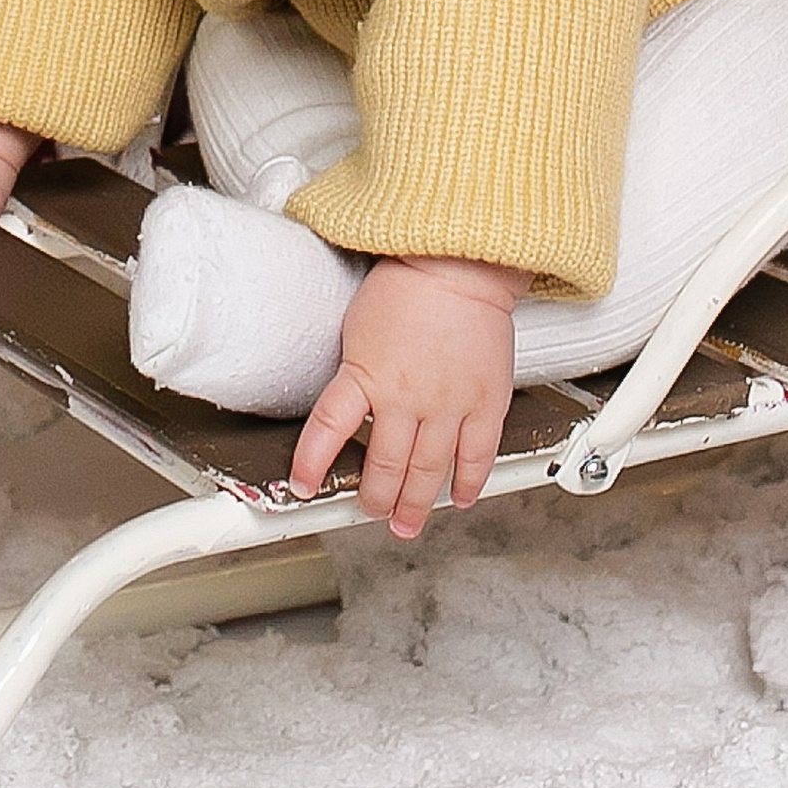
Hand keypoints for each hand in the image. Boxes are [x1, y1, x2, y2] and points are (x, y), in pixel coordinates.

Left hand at [288, 254, 520, 538]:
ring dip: (415, 504)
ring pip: (428, 472)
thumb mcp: (358, 327)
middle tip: (371, 512)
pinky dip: (468, 483)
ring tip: (406, 523)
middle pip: (384, 467)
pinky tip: (459, 497)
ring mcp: (449, 403)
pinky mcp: (486, 402)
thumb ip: (355, 373)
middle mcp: (407, 396)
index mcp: (366, 374)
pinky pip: (477, 455)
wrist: (459, 264)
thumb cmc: (407, 286)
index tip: (302, 486)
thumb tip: (348, 407)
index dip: (311, 464)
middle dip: (374, 499)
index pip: (329, 430)